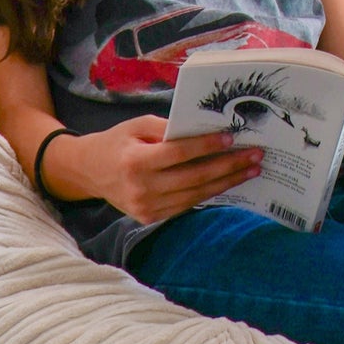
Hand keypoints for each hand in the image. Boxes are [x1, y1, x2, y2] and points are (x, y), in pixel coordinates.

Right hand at [36, 116, 263, 222]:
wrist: (88, 171)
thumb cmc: (117, 142)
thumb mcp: (137, 125)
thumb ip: (169, 127)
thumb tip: (206, 129)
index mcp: (135, 162)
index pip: (179, 154)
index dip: (207, 146)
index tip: (232, 138)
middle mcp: (141, 188)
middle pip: (194, 178)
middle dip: (228, 166)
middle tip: (255, 156)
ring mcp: (146, 207)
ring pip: (195, 195)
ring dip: (227, 182)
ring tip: (250, 169)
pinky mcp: (151, 217)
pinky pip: (187, 205)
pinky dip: (210, 193)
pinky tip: (228, 182)